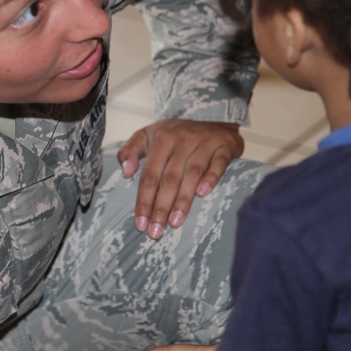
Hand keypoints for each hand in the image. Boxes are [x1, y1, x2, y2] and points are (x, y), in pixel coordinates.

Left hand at [117, 120, 243, 237]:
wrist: (211, 118)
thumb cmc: (174, 135)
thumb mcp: (147, 135)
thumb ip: (130, 151)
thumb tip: (126, 172)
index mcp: (162, 139)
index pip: (150, 174)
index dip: (144, 200)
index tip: (140, 223)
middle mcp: (182, 139)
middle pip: (170, 178)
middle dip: (161, 207)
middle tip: (156, 232)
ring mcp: (204, 142)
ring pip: (192, 174)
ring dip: (183, 199)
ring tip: (175, 222)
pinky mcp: (224, 147)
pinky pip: (218, 164)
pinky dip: (211, 178)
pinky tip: (203, 194)